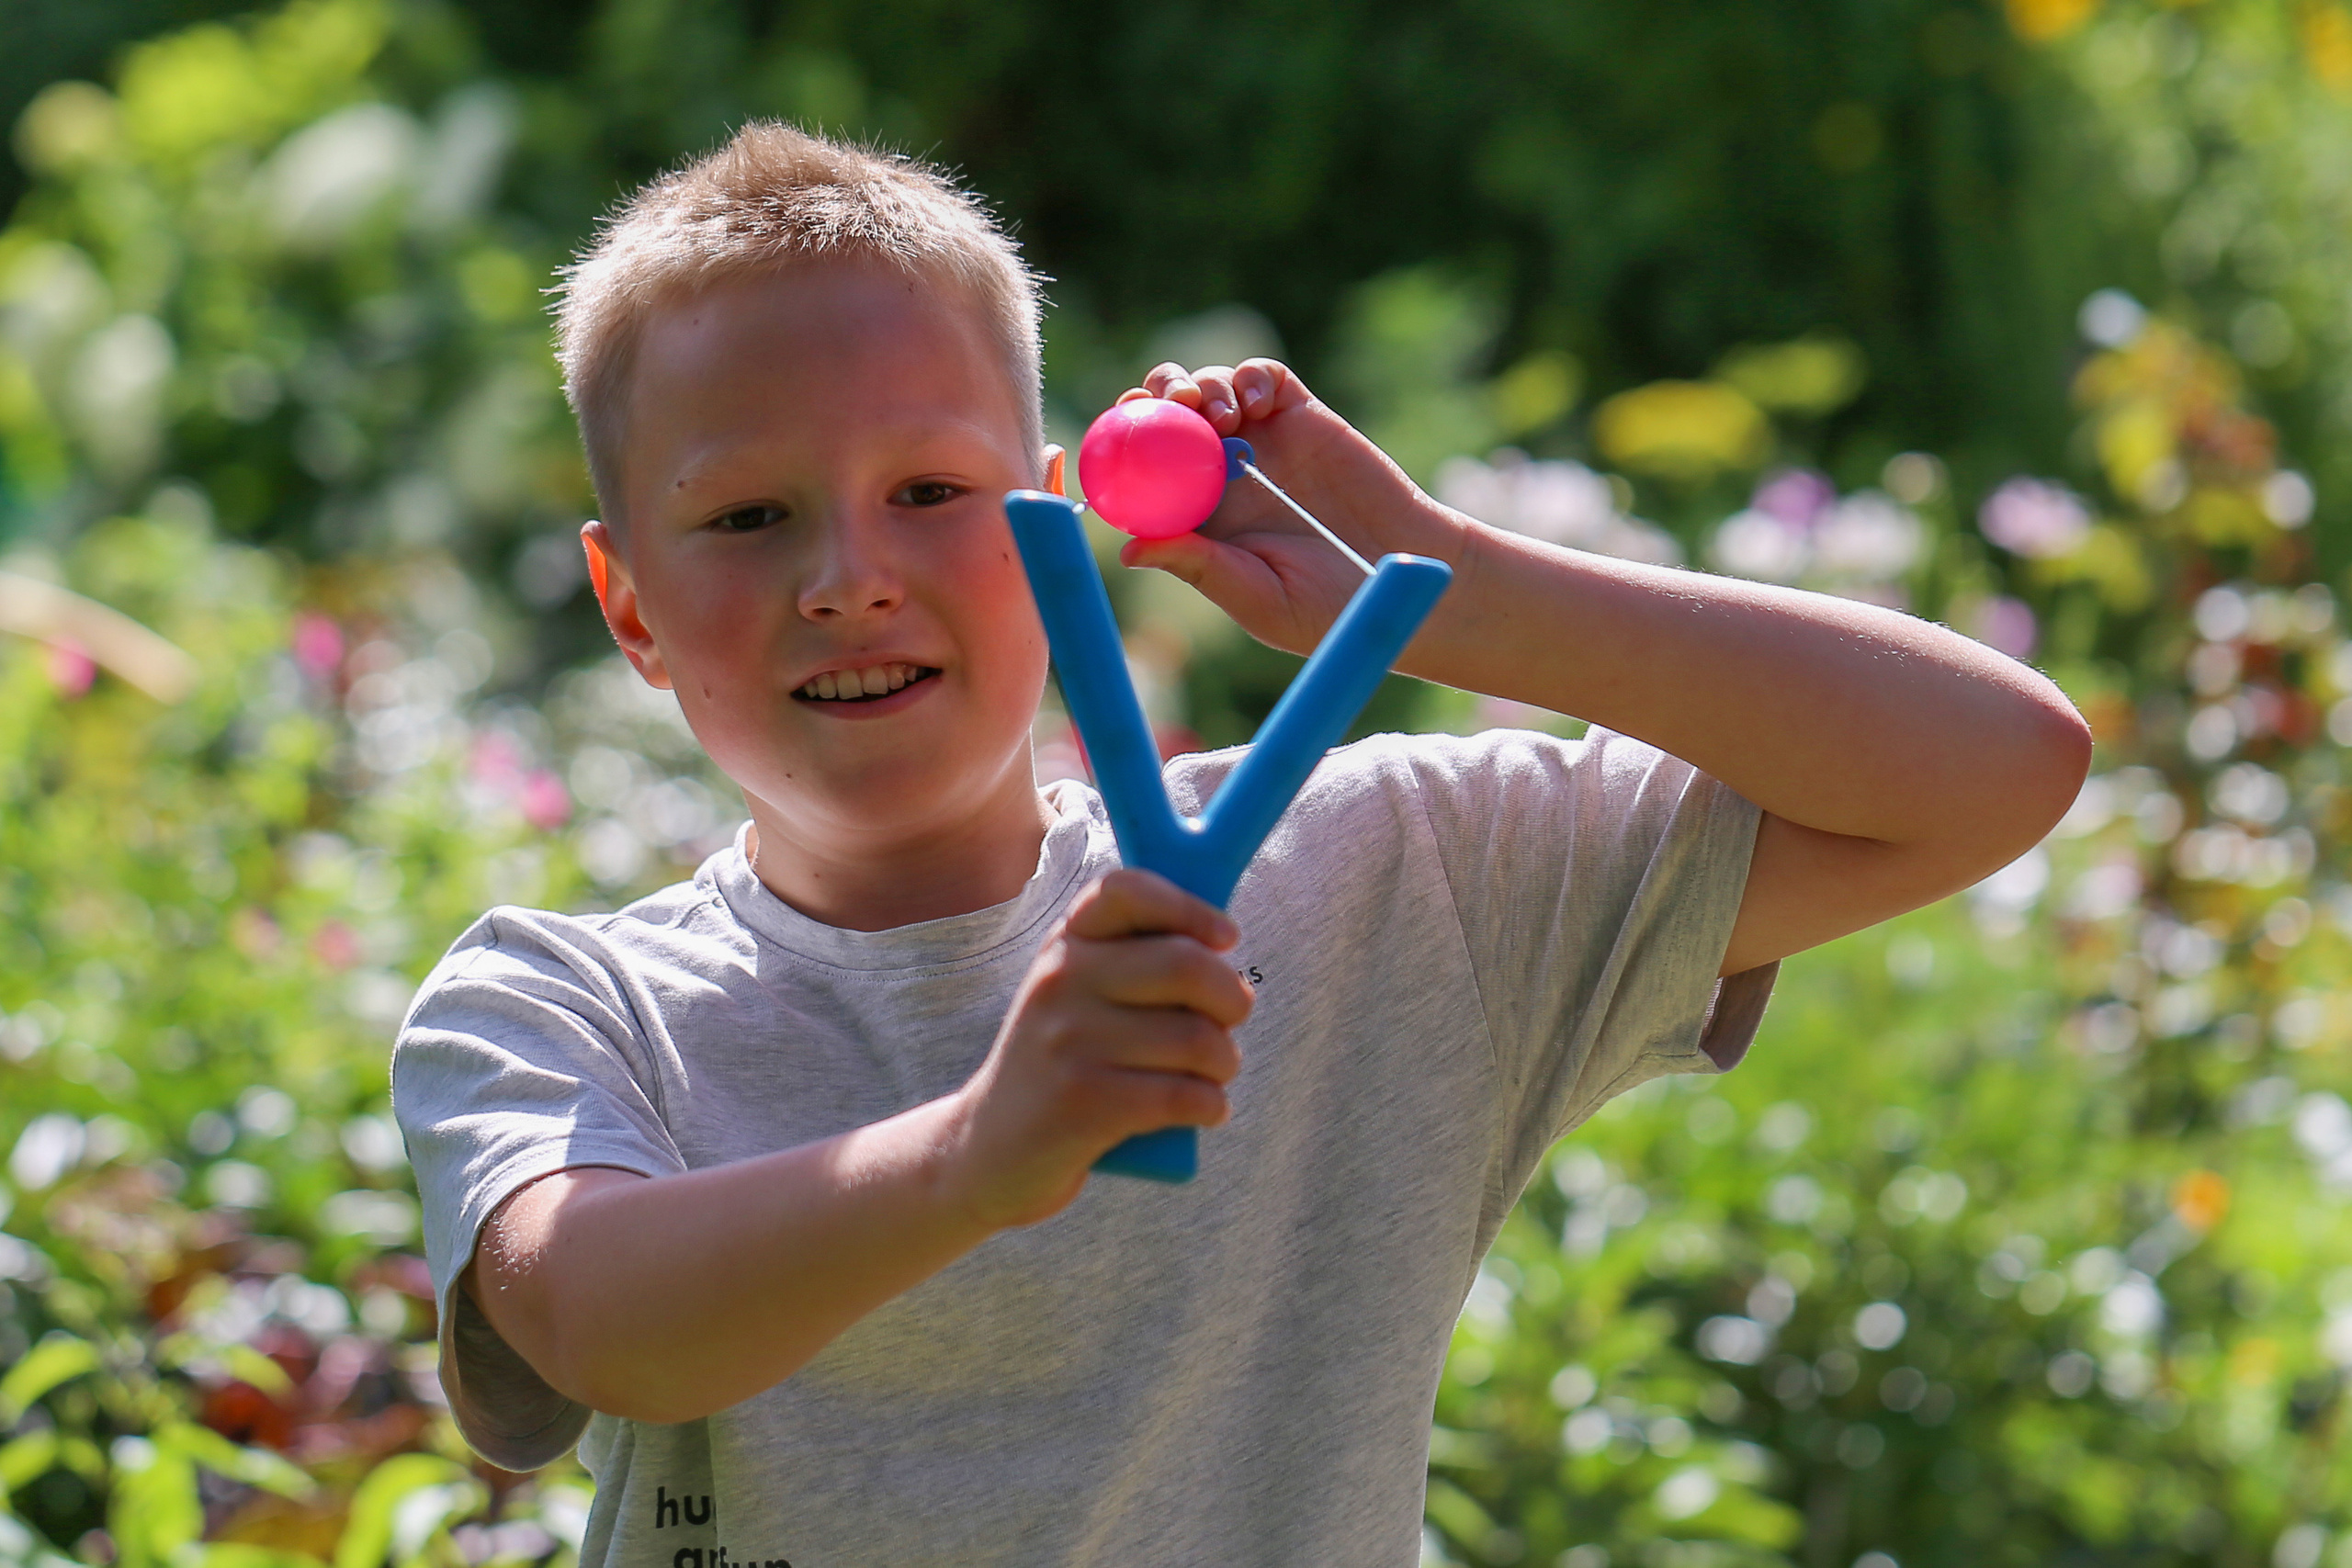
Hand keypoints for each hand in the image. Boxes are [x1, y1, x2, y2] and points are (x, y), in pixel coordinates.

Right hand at [940, 869, 1254, 1228]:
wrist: (989, 1150)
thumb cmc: (1065, 1063)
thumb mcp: (1078, 996)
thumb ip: (1134, 959)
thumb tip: (1222, 945)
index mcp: (1066, 944)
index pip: (1129, 890)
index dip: (1191, 907)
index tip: (1225, 939)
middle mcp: (1061, 980)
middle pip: (1187, 964)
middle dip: (1232, 999)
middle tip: (1230, 1023)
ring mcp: (1068, 1040)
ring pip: (1196, 1038)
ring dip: (1225, 1063)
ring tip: (1213, 1075)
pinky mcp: (1082, 1102)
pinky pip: (1183, 1094)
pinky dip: (1213, 1106)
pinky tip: (1208, 1110)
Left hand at [1113, 360, 1464, 655]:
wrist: (1402, 577)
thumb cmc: (1331, 609)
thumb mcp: (1257, 597)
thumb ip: (1200, 568)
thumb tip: (1127, 549)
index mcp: (1197, 518)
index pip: (1140, 472)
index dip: (1120, 447)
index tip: (1115, 438)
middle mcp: (1219, 474)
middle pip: (1164, 417)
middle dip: (1153, 400)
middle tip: (1168, 407)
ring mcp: (1259, 441)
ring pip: (1207, 388)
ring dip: (1199, 386)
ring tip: (1219, 414)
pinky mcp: (1300, 417)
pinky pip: (1263, 378)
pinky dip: (1249, 378)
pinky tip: (1255, 405)